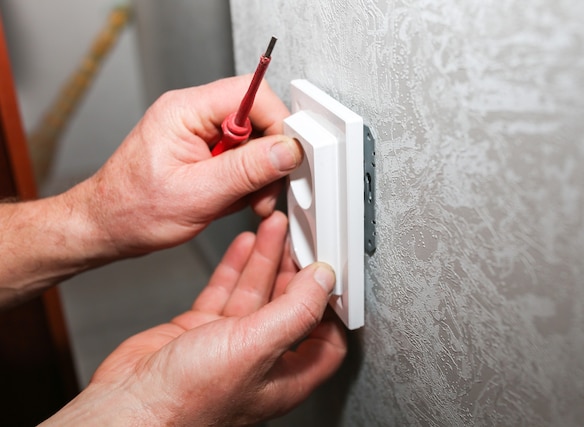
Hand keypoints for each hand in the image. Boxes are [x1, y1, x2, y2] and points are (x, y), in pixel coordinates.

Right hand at [44, 211, 346, 425]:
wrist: (128, 404)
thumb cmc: (186, 399)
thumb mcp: (255, 348)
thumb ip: (295, 312)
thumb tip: (323, 281)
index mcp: (285, 376)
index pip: (326, 339)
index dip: (331, 306)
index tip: (331, 272)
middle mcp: (261, 360)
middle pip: (289, 305)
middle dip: (295, 269)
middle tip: (299, 237)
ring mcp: (229, 343)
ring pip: (255, 292)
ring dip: (265, 259)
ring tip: (275, 228)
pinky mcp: (201, 329)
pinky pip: (225, 291)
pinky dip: (235, 266)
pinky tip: (244, 244)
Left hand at [67, 75, 301, 257]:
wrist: (106, 227)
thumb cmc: (132, 211)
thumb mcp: (197, 195)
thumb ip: (247, 170)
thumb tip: (287, 150)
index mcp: (184, 111)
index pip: (251, 94)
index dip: (278, 124)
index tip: (288, 157)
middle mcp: (192, 115)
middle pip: (257, 118)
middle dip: (268, 158)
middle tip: (263, 192)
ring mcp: (197, 133)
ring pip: (252, 142)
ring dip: (257, 176)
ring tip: (245, 202)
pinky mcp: (202, 152)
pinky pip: (239, 158)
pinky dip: (245, 182)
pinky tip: (233, 200)